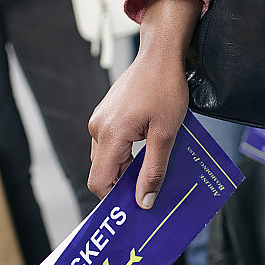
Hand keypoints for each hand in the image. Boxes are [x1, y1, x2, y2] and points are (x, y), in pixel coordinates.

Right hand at [87, 0, 202, 208]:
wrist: (160, 55)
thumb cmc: (166, 89)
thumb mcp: (166, 134)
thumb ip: (154, 170)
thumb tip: (144, 201)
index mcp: (110, 135)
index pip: (99, 181)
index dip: (114, 199)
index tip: (134, 208)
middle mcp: (98, 128)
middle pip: (103, 171)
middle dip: (124, 186)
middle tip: (150, 195)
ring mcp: (100, 120)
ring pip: (108, 159)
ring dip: (128, 169)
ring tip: (153, 172)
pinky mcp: (107, 115)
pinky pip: (112, 144)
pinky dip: (127, 154)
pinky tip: (148, 153)